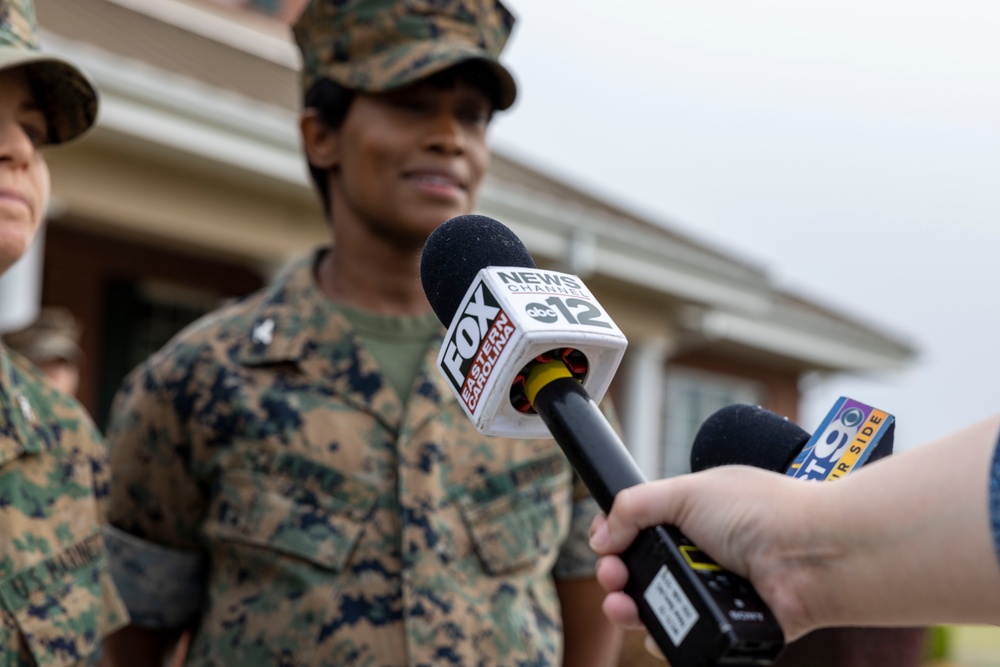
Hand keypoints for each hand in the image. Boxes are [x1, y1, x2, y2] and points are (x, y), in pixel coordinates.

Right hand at [589, 466, 822, 642]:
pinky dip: (664, 637)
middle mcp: (700, 555)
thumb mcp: (686, 492)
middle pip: (640, 574)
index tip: (606, 545)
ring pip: (655, 609)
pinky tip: (654, 628)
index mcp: (691, 518)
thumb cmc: (760, 513)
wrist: (811, 555)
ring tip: (623, 606)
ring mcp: (712, 593)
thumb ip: (634, 506)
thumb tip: (601, 534)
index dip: (616, 540)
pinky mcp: (723, 626)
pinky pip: (682, 639)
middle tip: (613, 577)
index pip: (639, 532)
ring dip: (629, 609)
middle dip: (615, 576)